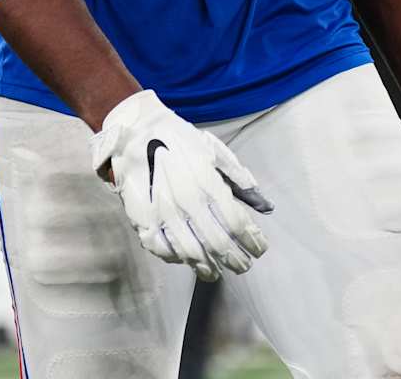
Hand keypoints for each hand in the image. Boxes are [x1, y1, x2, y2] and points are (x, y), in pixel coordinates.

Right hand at [90, 90, 272, 282]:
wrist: (135, 130)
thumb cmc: (178, 139)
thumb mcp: (215, 150)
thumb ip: (241, 179)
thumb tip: (265, 206)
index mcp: (207, 182)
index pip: (237, 224)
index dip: (252, 241)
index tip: (259, 249)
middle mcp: (186, 202)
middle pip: (218, 243)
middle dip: (235, 259)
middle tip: (243, 265)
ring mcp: (162, 213)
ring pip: (191, 253)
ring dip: (208, 267)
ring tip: (217, 271)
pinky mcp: (142, 220)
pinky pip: (162, 249)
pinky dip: (177, 258)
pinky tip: (186, 259)